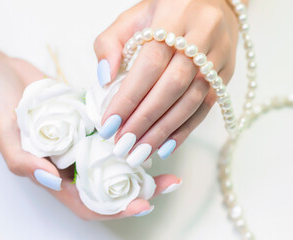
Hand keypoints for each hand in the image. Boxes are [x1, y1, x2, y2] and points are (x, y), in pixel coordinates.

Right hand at [0, 58, 179, 219]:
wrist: (0, 74)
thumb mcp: (1, 134)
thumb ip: (22, 160)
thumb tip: (52, 181)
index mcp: (54, 174)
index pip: (88, 203)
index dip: (115, 209)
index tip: (144, 204)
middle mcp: (72, 161)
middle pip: (110, 185)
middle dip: (141, 188)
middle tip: (170, 182)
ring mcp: (82, 140)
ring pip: (116, 158)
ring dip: (142, 161)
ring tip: (169, 157)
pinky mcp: (88, 120)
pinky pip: (112, 131)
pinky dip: (129, 132)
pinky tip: (150, 127)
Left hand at [94, 0, 239, 165]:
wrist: (212, 2)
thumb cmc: (165, 11)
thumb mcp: (131, 18)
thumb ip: (110, 44)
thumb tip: (104, 79)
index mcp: (174, 16)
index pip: (149, 65)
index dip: (129, 97)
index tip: (109, 124)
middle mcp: (202, 35)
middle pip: (172, 87)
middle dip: (144, 120)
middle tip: (122, 144)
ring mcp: (218, 56)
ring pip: (192, 101)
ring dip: (163, 131)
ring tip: (139, 152)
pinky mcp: (226, 73)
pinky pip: (207, 107)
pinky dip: (184, 129)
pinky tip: (164, 146)